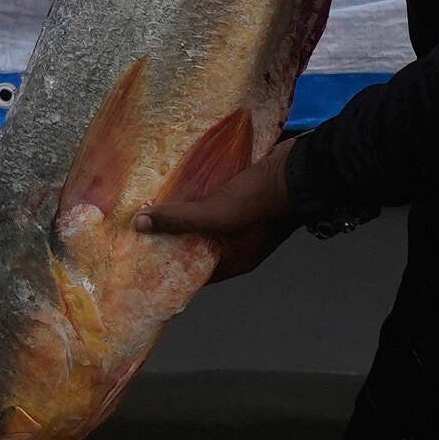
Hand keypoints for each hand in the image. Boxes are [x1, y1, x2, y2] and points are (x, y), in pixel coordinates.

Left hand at [138, 143, 302, 282]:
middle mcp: (237, 242)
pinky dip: (195, 190)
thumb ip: (180, 220)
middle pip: (196, 243)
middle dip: (169, 234)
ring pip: (203, 218)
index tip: (140, 256)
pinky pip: (212, 197)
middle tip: (137, 225)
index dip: (168, 266)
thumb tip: (139, 225)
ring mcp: (241, 217)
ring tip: (148, 201)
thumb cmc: (262, 199)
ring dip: (181, 210)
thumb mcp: (216, 213)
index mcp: (235, 258)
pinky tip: (173, 179)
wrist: (300, 167)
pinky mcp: (242, 194)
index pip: (194, 272)